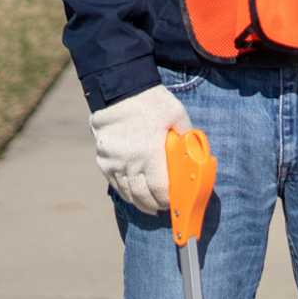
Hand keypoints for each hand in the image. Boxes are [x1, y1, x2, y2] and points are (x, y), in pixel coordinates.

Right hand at [88, 84, 191, 214]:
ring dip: (140, 203)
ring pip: (127, 194)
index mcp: (150, 153)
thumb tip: (194, 156)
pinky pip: (115, 184)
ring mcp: (113, 163)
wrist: (118, 90)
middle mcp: (129, 162)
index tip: (176, 203)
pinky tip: (135, 195)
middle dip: (156, 206)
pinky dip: (126, 192)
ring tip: (151, 206)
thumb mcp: (177, 116)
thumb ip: (186, 138)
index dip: (169, 201)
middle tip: (165, 208)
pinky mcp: (103, 161)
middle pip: (143, 197)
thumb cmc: (152, 102)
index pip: (160, 190)